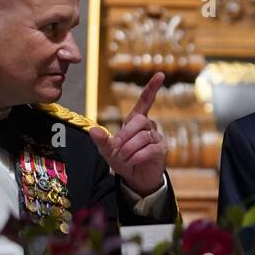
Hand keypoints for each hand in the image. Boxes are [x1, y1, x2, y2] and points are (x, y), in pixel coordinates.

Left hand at [88, 72, 166, 197]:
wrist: (134, 179)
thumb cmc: (122, 161)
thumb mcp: (108, 151)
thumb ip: (101, 140)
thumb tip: (93, 130)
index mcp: (136, 121)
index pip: (145, 101)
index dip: (152, 88)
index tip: (160, 75)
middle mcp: (149, 126)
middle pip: (139, 121)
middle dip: (125, 135)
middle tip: (117, 149)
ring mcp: (157, 138)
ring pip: (142, 137)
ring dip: (128, 150)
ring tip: (124, 158)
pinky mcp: (161, 150)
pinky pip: (148, 149)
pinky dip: (136, 157)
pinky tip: (132, 162)